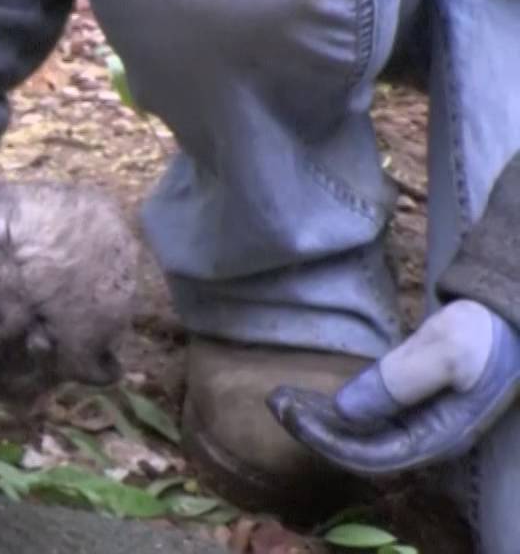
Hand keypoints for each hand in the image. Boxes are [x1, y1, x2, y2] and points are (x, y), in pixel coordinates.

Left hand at [267, 299, 519, 475]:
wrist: (508, 315)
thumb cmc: (482, 331)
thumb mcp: (445, 349)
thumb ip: (397, 380)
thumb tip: (345, 410)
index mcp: (438, 437)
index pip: (370, 456)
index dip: (326, 440)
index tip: (291, 413)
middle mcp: (425, 439)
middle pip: (359, 450)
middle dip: (313, 430)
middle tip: (275, 401)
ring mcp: (418, 424)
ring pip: (358, 434)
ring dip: (318, 419)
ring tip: (281, 396)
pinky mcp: (410, 406)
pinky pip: (364, 417)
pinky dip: (333, 408)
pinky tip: (308, 393)